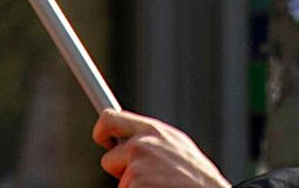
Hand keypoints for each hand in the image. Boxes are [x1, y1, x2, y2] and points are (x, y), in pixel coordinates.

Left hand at [93, 111, 229, 187]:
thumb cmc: (197, 177)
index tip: (101, 138)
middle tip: (142, 179)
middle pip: (109, 159)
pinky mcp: (134, 187)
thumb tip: (131, 138)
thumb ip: (152, 139)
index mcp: (151, 130)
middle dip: (121, 171)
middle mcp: (140, 145)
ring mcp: (136, 169)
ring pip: (121, 184)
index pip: (110, 118)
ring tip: (160, 187)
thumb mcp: (177, 146)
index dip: (102, 130)